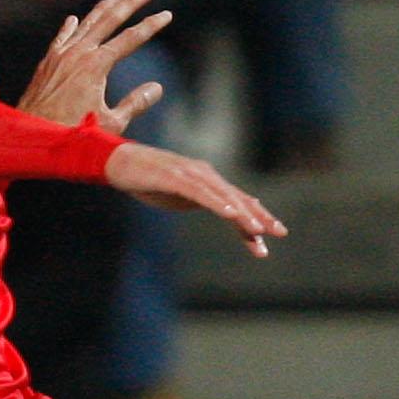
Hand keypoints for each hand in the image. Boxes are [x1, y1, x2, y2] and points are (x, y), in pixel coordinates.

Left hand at [17, 0, 170, 135]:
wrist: (32, 138)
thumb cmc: (72, 134)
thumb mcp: (110, 123)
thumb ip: (134, 103)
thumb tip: (157, 87)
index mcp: (96, 65)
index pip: (130, 39)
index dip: (150, 25)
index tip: (167, 15)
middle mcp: (78, 54)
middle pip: (109, 21)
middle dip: (129, 5)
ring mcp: (60, 56)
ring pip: (85, 24)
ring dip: (102, 8)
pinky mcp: (47, 63)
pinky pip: (61, 38)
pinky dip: (70, 27)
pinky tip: (74, 18)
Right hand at [103, 143, 287, 256]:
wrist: (118, 162)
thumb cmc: (148, 179)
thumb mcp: (179, 197)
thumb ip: (201, 202)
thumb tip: (220, 211)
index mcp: (207, 181)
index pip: (237, 202)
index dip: (256, 218)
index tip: (272, 237)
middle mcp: (205, 175)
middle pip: (238, 198)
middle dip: (259, 216)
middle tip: (280, 232)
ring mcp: (191, 175)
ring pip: (223, 196)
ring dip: (242, 214)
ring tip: (258, 230)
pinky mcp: (176, 178)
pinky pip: (201, 193)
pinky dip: (217, 203)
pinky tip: (229, 214)